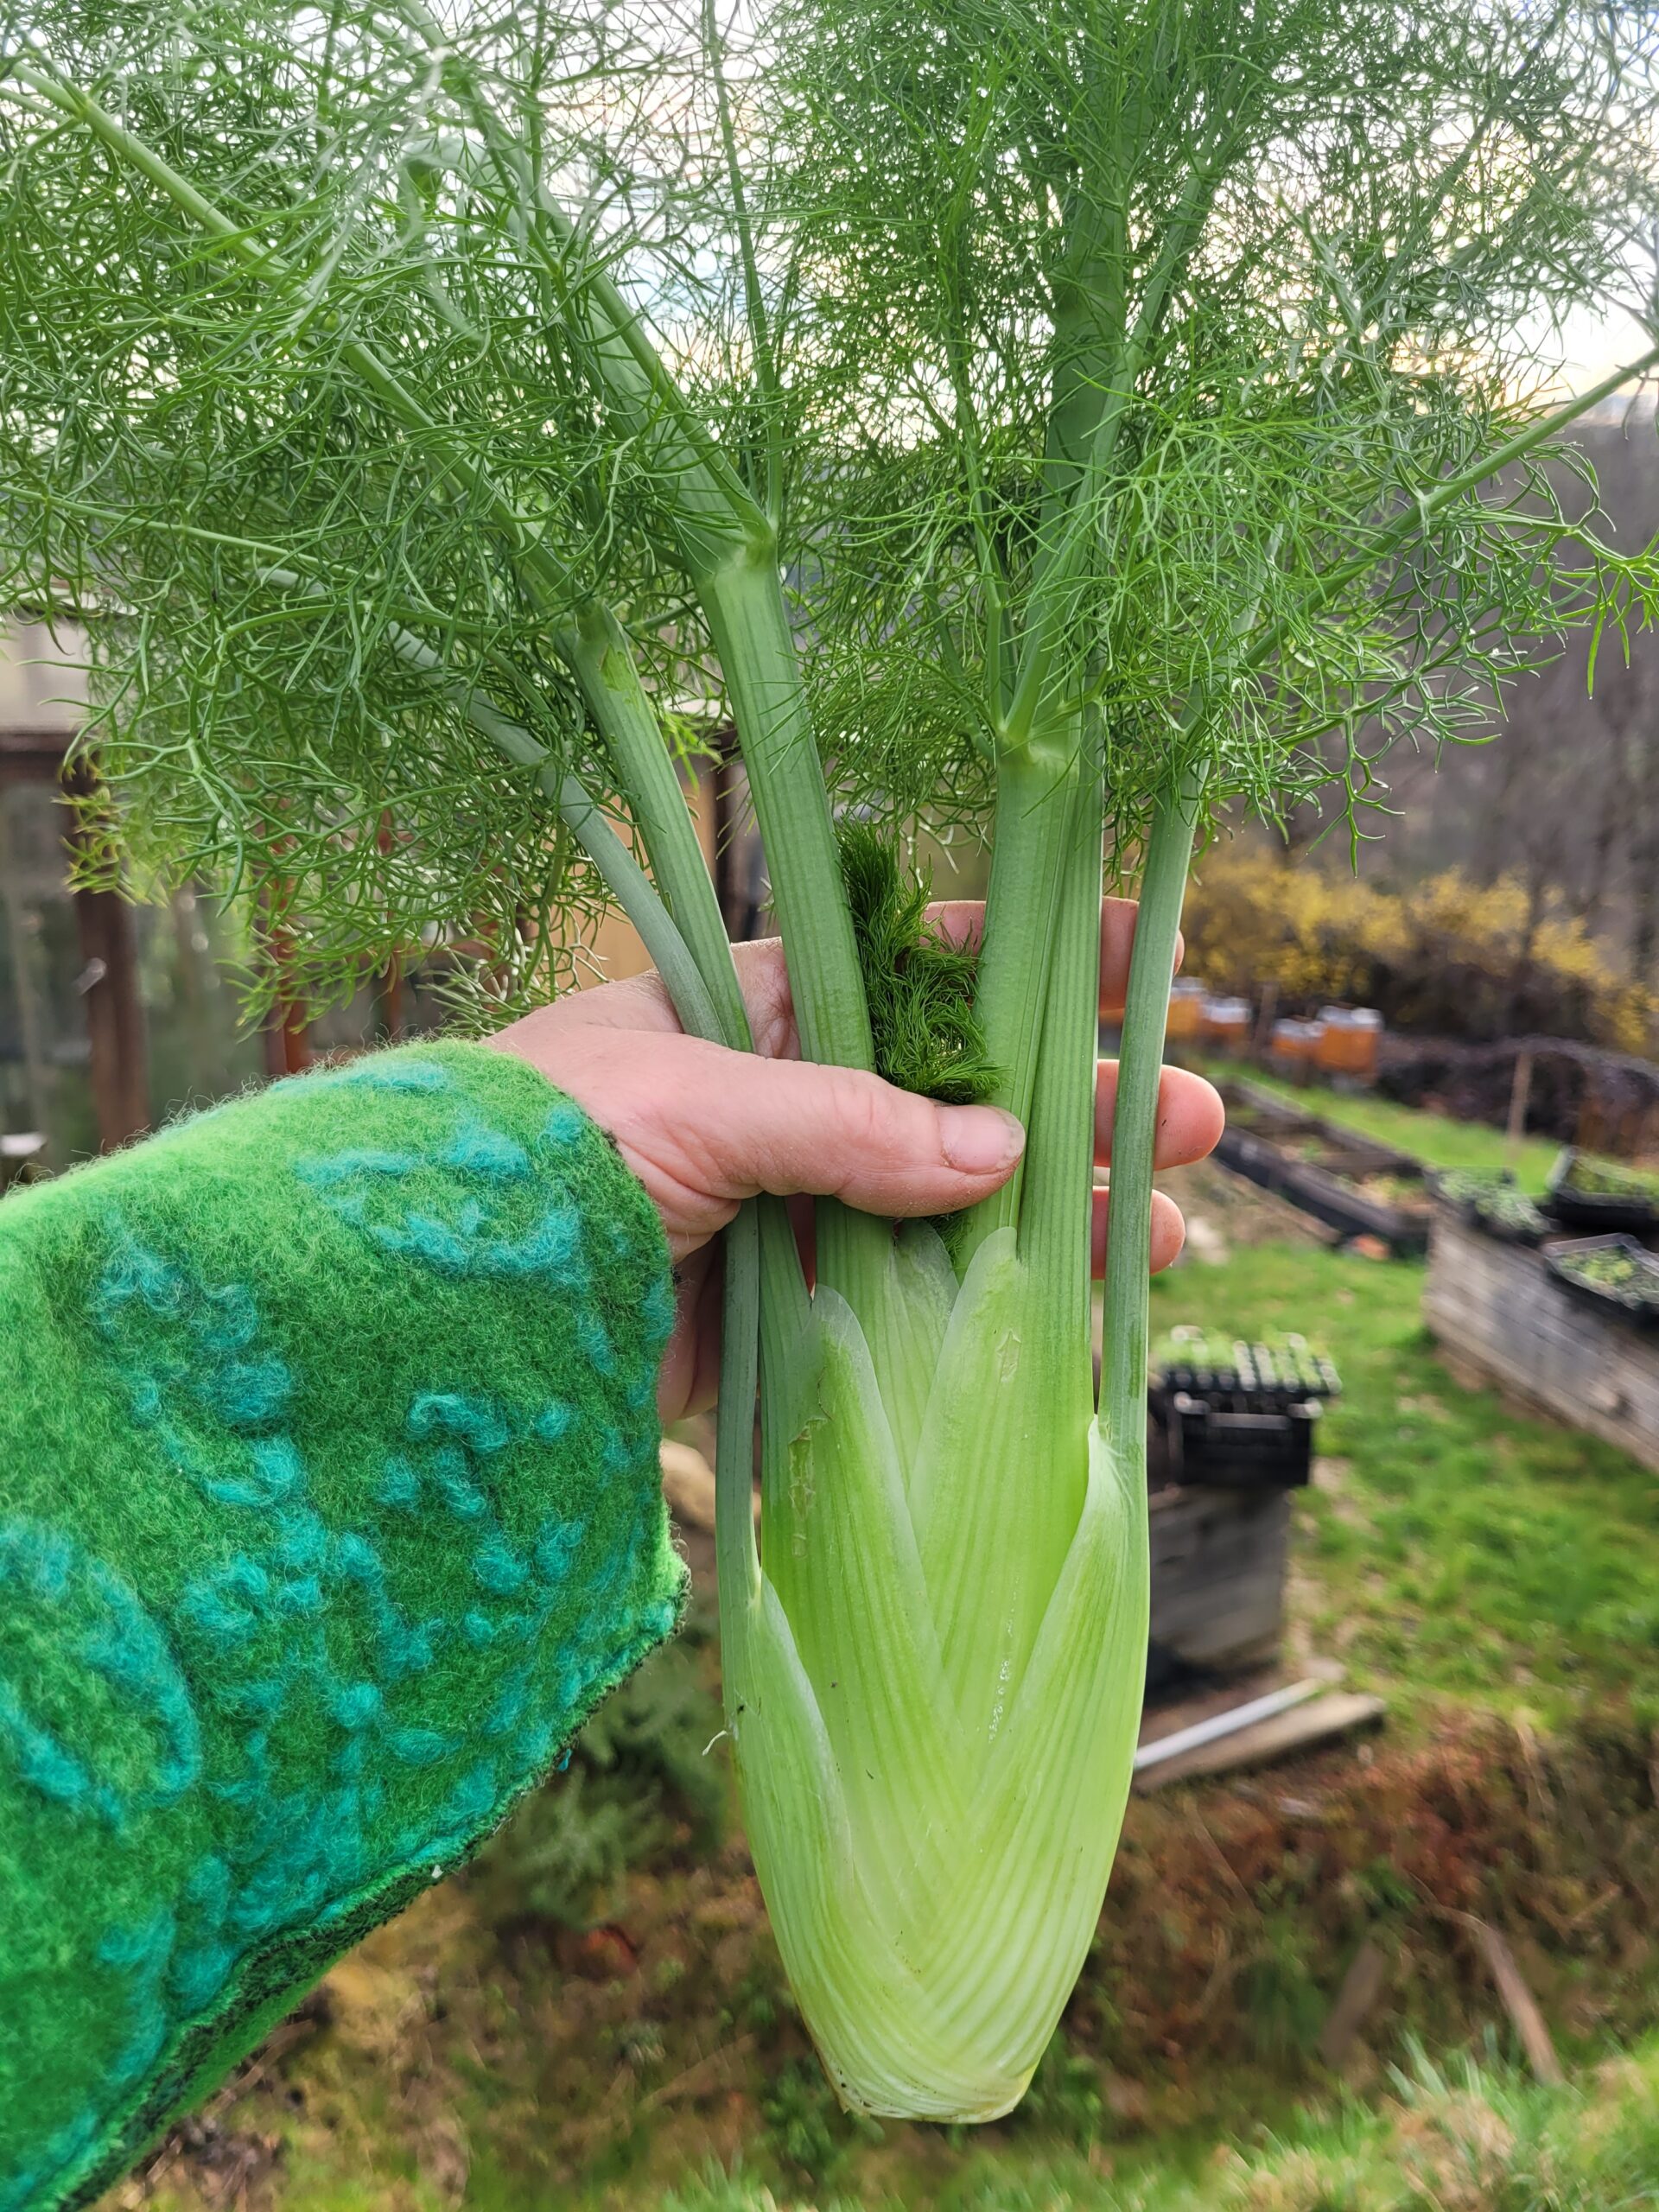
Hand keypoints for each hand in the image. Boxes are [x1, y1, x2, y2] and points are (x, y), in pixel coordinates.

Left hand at [488, 900, 1223, 1419]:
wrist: (428, 1308)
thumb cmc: (532, 1156)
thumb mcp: (690, 1102)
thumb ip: (847, 1125)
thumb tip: (1001, 1152)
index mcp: (751, 1017)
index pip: (918, 973)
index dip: (1032, 967)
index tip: (1139, 963)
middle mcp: (782, 1112)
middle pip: (963, 1102)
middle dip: (1081, 1110)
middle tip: (1195, 1124)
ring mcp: (788, 1220)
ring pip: (952, 1216)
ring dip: (1059, 1223)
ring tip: (1166, 1236)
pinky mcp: (777, 1323)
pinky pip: (904, 1315)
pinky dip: (985, 1323)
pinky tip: (1071, 1326)